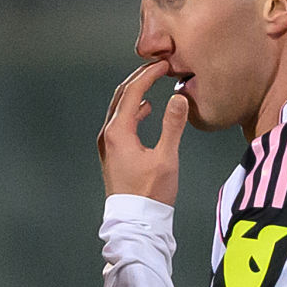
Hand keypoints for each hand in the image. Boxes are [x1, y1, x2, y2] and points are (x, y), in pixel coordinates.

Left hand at [98, 60, 188, 204]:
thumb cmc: (150, 194)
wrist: (135, 222)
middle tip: (158, 67)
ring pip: (119, 108)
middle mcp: (108, 135)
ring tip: (153, 82)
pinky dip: (133, 110)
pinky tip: (146, 110)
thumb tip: (178, 97)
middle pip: (122, 96)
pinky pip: (121, 122)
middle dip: (140, 79)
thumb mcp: (166, 158)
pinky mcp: (113, 154)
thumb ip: (173, 125)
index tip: (163, 64)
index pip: (132, 92)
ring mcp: (108, 145)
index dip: (148, 75)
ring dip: (136, 93)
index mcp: (118, 132)